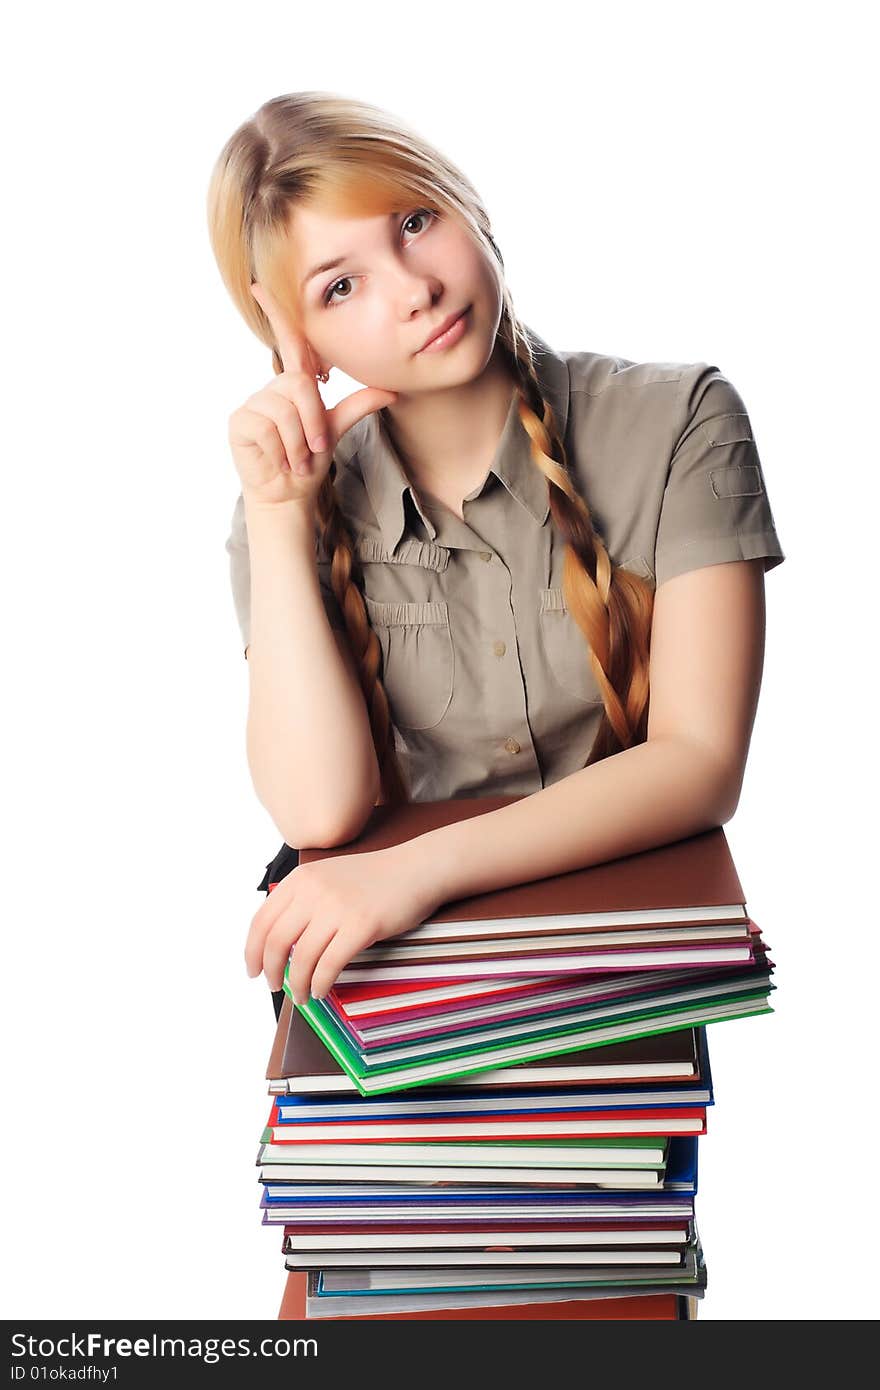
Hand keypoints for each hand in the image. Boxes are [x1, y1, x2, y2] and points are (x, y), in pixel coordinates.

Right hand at [228, 282, 397, 507]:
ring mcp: (254, 404)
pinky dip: (281, 450)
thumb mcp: (337, 428)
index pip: (287, 341)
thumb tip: (391, 390)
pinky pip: (268, 427)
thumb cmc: (310, 460)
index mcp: (295, 384)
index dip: (274, 311)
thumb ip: (358, 405)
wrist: (290, 493)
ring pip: (286, 411)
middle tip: (314, 448)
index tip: (258, 283)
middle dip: (313, 423)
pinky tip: (278, 460)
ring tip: (296, 459)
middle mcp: (273, 389)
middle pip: (300, 385)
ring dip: (299, 443)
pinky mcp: (240, 422)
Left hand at [244, 846, 442, 1000]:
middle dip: (272, 971)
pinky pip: (330, 964)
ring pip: (303, 957)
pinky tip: (322, 991)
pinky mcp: (361, 925)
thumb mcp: (328, 876)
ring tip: (302, 996)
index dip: (252, 951)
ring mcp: (337, 908)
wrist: (416, 868)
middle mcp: (314, 891)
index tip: (254, 970)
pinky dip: (321, 983)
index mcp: (301, 879)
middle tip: (276, 987)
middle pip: (276, 942)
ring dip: (298, 984)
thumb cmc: (375, 878)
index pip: (261, 921)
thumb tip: (279, 941)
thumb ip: (303, 899)